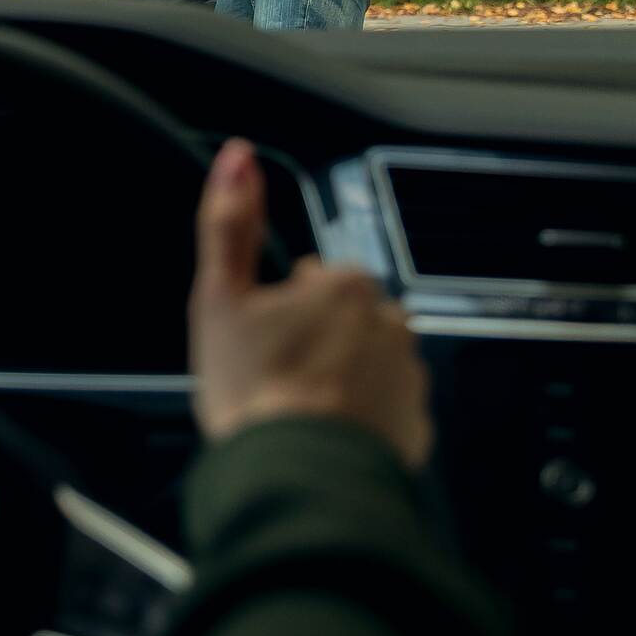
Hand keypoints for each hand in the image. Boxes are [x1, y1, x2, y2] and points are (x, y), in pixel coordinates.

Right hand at [189, 138, 432, 467]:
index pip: (310, 280)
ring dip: (339, 382)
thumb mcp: (219, 297)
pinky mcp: (416, 426)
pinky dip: (361, 421)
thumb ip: (227, 222)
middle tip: (275, 380)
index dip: (278, 311)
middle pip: (342, 321)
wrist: (295, 480)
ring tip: (298, 413)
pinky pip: (385, 411)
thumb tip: (238, 155)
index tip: (260, 343)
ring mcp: (407, 377)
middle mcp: (390, 322)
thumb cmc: (254, 390)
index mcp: (344, 284)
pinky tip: (326, 436)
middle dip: (314, 343)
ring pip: (365, 365)